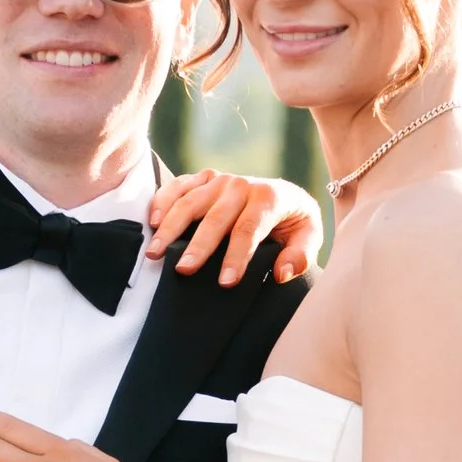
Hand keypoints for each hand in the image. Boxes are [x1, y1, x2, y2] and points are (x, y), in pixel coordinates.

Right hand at [147, 165, 319, 284]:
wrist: (284, 194)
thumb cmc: (293, 222)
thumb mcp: (309, 236)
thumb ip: (301, 255)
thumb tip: (281, 272)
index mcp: (269, 197)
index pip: (249, 229)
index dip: (237, 256)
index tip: (225, 282)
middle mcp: (241, 185)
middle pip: (215, 217)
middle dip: (199, 245)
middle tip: (183, 271)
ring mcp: (220, 179)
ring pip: (191, 201)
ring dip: (171, 227)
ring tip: (156, 252)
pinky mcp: (204, 178)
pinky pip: (178, 186)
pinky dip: (163, 201)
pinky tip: (152, 223)